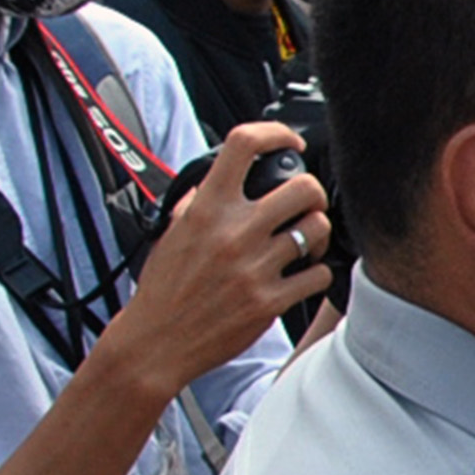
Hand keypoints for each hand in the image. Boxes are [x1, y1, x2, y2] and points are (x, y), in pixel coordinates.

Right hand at [110, 123, 326, 404]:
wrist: (155, 342)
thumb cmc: (163, 289)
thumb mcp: (172, 233)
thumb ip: (198, 202)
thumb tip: (219, 179)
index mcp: (207, 207)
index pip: (244, 144)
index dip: (277, 133)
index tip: (291, 143)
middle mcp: (233, 232)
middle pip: (304, 187)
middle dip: (312, 194)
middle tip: (305, 206)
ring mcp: (255, 267)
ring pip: (317, 229)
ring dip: (317, 234)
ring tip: (304, 243)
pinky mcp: (270, 301)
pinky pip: (319, 274)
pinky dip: (317, 273)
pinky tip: (301, 276)